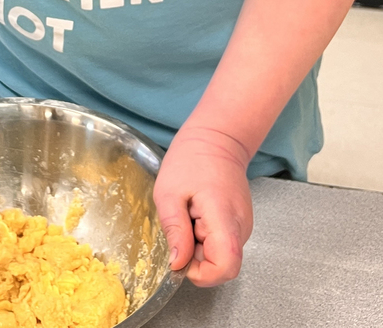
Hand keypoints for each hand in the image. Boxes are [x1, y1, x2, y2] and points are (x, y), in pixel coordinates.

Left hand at [153, 124, 252, 286]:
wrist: (217, 138)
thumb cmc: (191, 159)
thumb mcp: (168, 192)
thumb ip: (174, 230)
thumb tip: (177, 264)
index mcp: (224, 218)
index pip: (225, 267)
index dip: (201, 272)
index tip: (181, 252)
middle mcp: (240, 227)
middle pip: (222, 265)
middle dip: (196, 256)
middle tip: (183, 222)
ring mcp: (243, 226)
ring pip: (221, 255)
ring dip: (199, 245)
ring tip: (190, 214)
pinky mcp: (240, 223)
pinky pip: (223, 243)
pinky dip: (206, 237)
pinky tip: (198, 213)